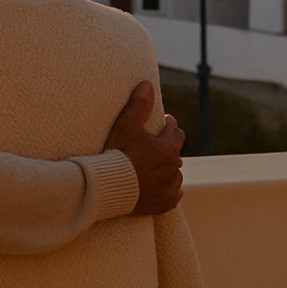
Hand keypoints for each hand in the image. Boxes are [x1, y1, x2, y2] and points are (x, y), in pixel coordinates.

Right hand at [103, 82, 184, 215]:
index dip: (170, 126)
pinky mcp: (164, 203)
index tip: (164, 122)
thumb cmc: (118, 154)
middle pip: (175, 155)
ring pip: (175, 175)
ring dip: (167, 170)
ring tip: (155, 168)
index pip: (176, 133)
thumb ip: (139, 105)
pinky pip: (173, 195)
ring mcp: (170, 187)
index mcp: (168, 148)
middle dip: (167, 149)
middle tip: (154, 146)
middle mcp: (174, 168)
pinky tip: (160, 188)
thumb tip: (147, 84)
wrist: (109, 186)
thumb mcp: (126, 125)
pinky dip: (167, 190)